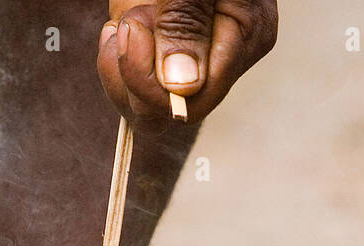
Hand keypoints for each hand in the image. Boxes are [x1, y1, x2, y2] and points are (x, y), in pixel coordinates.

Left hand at [97, 0, 277, 124]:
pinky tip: (122, 27)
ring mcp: (195, 58)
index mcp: (246, 37)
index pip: (191, 103)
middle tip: (131, 20)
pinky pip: (134, 86)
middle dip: (133, 71)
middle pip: (165, 111)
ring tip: (130, 15)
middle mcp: (224, 58)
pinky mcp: (168, 54)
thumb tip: (182, 85)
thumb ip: (187, 20)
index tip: (132, 28)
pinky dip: (117, 59)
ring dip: (122, 64)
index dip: (150, 82)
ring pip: (145, 105)